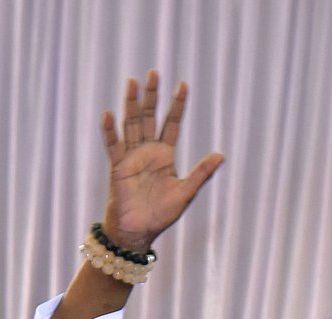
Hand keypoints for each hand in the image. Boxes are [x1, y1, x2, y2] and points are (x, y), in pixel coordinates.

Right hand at [101, 72, 224, 249]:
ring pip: (131, 124)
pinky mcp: (118, 167)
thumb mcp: (186, 192)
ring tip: (132, 82)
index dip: (177, 106)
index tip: (183, 85)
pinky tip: (109, 114)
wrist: (138, 232)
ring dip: (131, 104)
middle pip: (149, 117)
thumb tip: (222, 155)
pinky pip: (113, 146)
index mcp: (165, 155)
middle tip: (154, 73)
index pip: (172, 124)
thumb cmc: (161, 215)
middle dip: (152, 96)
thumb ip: (201, 173)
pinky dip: (110, 131)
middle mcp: (147, 151)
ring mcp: (131, 157)